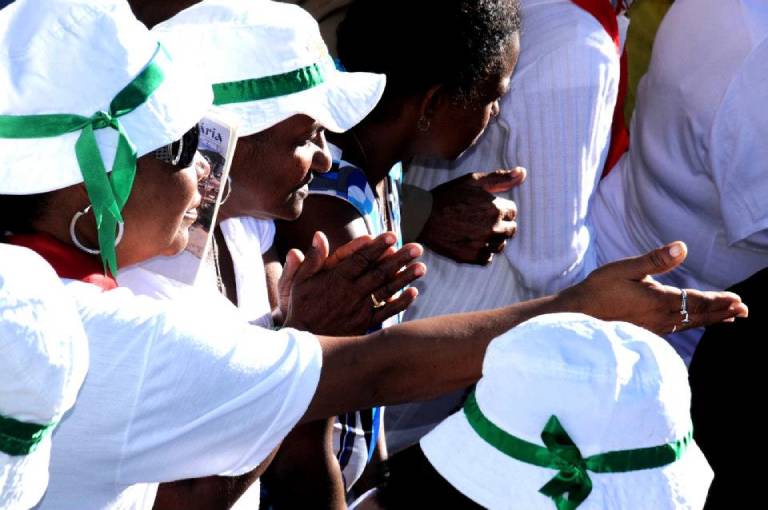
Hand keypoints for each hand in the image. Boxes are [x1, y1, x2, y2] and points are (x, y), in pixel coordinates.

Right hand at [280, 231, 425, 334]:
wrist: (302, 340)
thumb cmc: (301, 306)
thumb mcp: (299, 280)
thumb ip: (313, 258)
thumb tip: (319, 234)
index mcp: (336, 279)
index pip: (360, 259)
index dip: (377, 247)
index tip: (392, 236)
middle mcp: (350, 293)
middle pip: (379, 272)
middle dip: (399, 259)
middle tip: (417, 248)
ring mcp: (359, 309)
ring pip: (385, 290)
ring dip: (404, 278)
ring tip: (422, 267)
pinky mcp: (363, 324)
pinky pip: (385, 312)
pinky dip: (400, 303)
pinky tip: (414, 293)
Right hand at [418, 168, 525, 264]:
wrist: (422, 218)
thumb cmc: (447, 197)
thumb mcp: (473, 181)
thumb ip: (500, 178)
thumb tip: (523, 172)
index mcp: (495, 208)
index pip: (513, 211)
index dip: (500, 208)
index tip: (485, 208)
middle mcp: (492, 228)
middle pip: (510, 230)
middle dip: (500, 224)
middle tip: (480, 220)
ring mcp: (482, 245)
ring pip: (500, 245)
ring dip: (492, 239)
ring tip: (474, 231)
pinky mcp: (472, 258)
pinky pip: (487, 258)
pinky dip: (481, 252)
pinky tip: (469, 242)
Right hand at [560, 241, 748, 334]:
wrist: (577, 315)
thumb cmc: (598, 289)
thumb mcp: (624, 269)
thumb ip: (654, 260)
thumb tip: (682, 247)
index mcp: (658, 301)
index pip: (696, 301)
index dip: (719, 301)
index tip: (738, 300)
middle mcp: (660, 318)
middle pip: (697, 315)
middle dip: (721, 312)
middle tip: (743, 311)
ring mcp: (653, 328)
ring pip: (688, 324)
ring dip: (710, 320)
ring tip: (727, 318)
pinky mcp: (645, 332)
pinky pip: (676, 329)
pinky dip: (691, 325)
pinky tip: (692, 324)